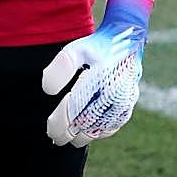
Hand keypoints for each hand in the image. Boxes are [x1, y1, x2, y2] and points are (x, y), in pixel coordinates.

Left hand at [42, 0, 156, 146]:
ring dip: (81, 136)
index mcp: (98, 79)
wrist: (127, 39)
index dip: (59, 123)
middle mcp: (113, 93)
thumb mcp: (76, 49)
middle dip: (67, 134)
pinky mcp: (128, 105)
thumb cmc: (96, 45)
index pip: (73, 111)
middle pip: (85, 125)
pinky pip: (112, 126)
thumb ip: (61, 67)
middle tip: (55, 137)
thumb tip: (48, 90)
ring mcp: (123, 101)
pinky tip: (85, 132)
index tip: (49, 127)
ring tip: (68, 138)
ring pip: (99, 129)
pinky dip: (97, 133)